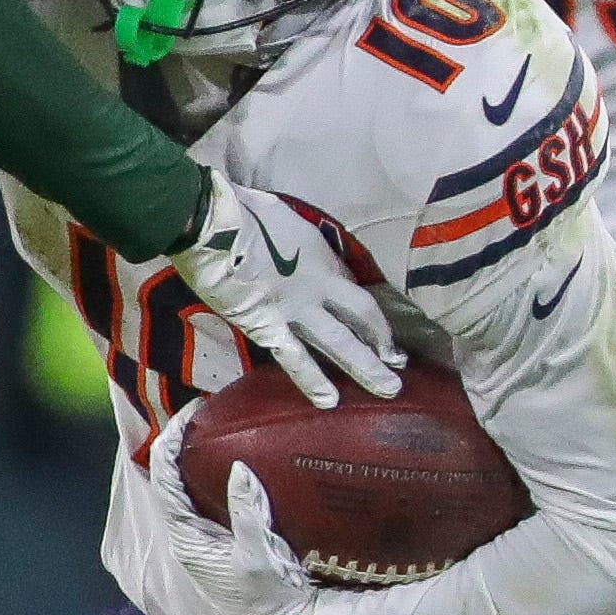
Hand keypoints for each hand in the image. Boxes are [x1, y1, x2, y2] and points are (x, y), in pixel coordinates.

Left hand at [148, 406, 315, 614]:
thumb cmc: (269, 598)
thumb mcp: (259, 556)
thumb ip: (247, 513)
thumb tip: (239, 468)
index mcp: (186, 536)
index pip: (164, 479)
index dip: (170, 442)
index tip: (191, 413)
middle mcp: (189, 531)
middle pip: (173, 476)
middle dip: (183, 441)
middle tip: (208, 408)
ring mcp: (206, 533)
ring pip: (191, 484)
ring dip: (199, 453)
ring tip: (219, 420)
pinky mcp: (226, 535)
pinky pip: (213, 494)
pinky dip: (219, 470)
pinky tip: (238, 451)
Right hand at [166, 171, 401, 407]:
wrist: (214, 225)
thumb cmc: (243, 213)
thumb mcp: (285, 220)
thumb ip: (297, 243)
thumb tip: (294, 250)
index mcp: (323, 256)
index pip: (355, 289)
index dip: (369, 312)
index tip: (377, 329)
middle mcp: (320, 285)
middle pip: (362, 317)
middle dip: (383, 342)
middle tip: (401, 365)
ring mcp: (297, 309)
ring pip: (339, 342)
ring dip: (365, 366)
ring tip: (389, 389)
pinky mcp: (268, 326)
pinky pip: (295, 357)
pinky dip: (313, 380)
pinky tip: (329, 401)